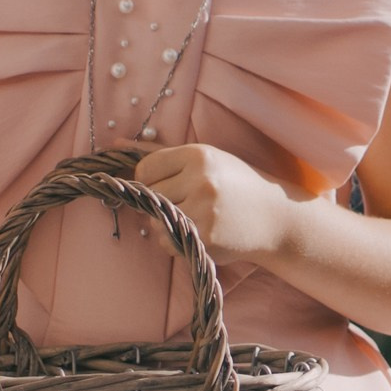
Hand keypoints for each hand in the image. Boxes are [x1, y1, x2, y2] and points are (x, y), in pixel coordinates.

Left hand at [130, 144, 292, 267]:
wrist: (275, 217)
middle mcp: (201, 180)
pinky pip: (168, 243)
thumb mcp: (204, 160)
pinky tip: (200, 233)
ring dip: (167, 226)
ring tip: (195, 219)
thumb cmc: (235, 184)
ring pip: (155, 223)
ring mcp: (204, 211)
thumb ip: (158, 152)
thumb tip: (115, 146)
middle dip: (160, 204)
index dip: (150, 181)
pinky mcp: (206, 238)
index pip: (145, 169)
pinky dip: (176, 243)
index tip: (169, 185)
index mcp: (199, 155)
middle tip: (187, 204)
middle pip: (149, 196)